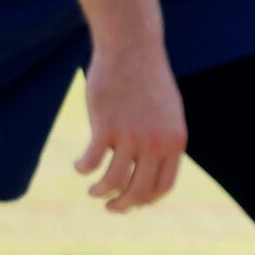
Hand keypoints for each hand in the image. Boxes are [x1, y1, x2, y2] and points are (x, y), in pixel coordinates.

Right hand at [76, 32, 186, 212]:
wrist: (133, 49)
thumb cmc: (148, 81)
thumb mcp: (167, 113)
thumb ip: (162, 140)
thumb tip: (148, 172)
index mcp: (174, 141)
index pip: (163, 186)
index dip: (145, 200)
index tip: (131, 201)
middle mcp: (156, 142)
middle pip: (138, 191)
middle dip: (121, 205)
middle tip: (109, 206)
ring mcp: (131, 135)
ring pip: (113, 182)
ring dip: (100, 192)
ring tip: (93, 191)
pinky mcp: (106, 126)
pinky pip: (91, 162)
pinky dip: (83, 168)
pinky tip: (79, 165)